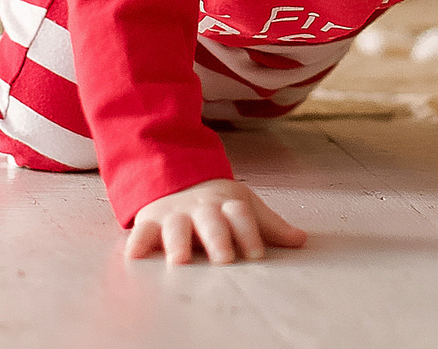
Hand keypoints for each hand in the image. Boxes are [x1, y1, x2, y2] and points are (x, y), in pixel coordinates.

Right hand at [124, 178, 308, 265]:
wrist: (176, 178)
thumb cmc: (217, 204)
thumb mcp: (244, 207)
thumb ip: (270, 226)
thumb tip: (302, 240)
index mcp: (227, 204)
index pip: (241, 215)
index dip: (250, 232)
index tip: (256, 253)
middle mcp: (202, 208)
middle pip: (211, 221)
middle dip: (217, 238)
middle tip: (224, 258)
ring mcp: (175, 214)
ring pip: (176, 227)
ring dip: (178, 242)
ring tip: (180, 260)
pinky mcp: (151, 222)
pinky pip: (142, 231)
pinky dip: (138, 243)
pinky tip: (136, 256)